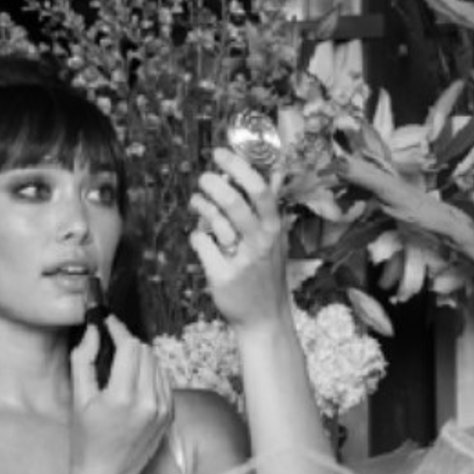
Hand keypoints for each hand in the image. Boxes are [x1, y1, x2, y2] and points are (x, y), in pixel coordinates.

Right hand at [68, 317, 172, 473]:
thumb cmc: (86, 440)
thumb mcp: (78, 399)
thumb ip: (83, 360)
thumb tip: (93, 331)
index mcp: (123, 397)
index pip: (130, 347)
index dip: (118, 330)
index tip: (108, 323)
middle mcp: (148, 402)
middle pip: (146, 352)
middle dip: (128, 343)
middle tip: (111, 344)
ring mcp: (163, 409)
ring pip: (157, 364)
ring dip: (140, 357)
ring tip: (121, 363)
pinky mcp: (170, 415)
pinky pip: (164, 381)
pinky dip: (150, 374)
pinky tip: (134, 381)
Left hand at [188, 147, 289, 332]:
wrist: (264, 319)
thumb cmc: (267, 274)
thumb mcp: (277, 240)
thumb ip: (270, 208)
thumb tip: (275, 170)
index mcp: (274, 229)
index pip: (260, 191)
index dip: (238, 167)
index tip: (221, 154)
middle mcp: (260, 243)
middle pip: (234, 202)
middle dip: (213, 183)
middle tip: (204, 178)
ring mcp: (242, 260)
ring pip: (214, 221)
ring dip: (201, 205)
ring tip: (197, 201)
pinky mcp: (223, 276)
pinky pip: (201, 243)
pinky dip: (197, 236)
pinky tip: (201, 237)